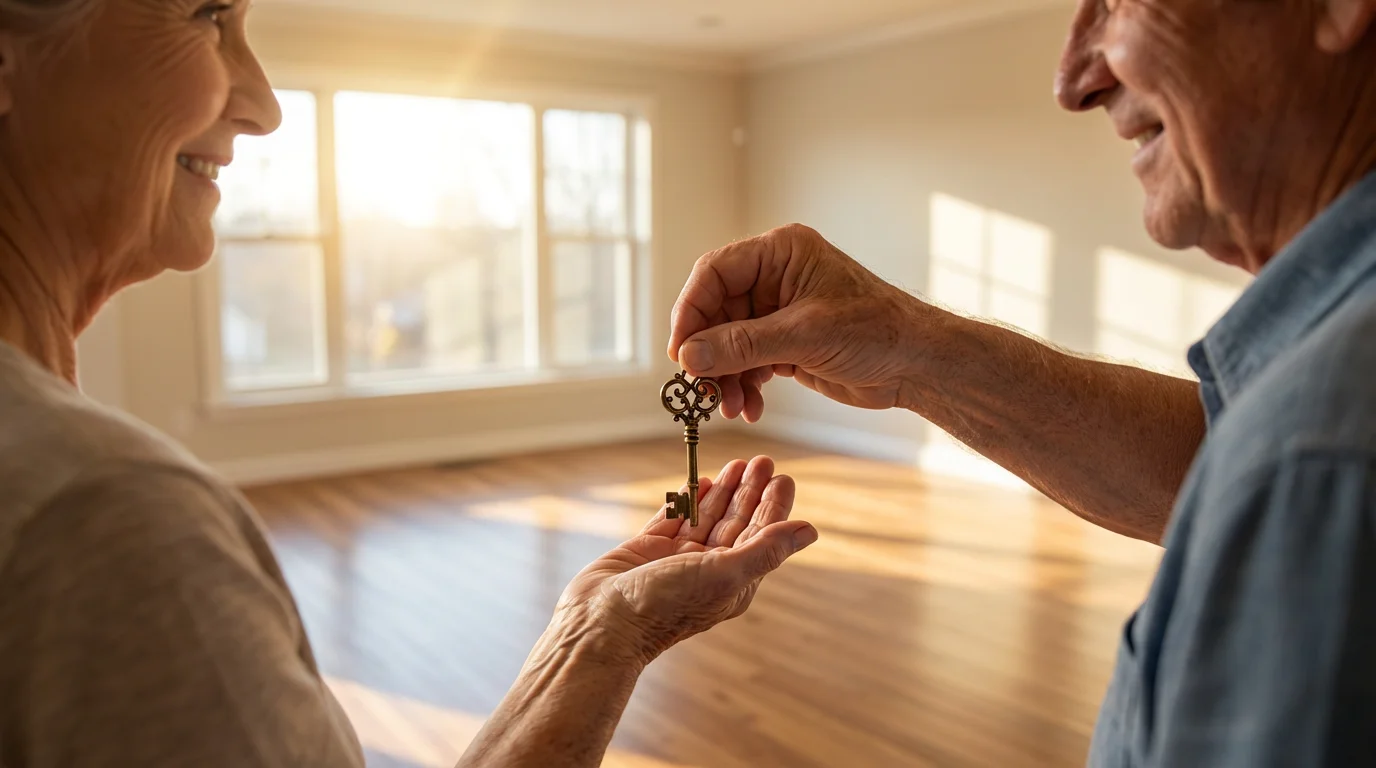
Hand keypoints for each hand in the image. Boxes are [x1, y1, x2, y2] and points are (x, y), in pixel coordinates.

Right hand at [556, 456, 816, 662]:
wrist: (602, 623)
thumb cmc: (665, 605)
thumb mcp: (725, 574)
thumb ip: (766, 549)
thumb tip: (810, 530)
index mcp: (733, 582)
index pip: (761, 537)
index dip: (773, 506)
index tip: (783, 477)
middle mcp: (707, 570)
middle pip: (737, 523)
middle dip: (750, 491)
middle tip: (762, 460)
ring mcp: (676, 559)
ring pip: (707, 517)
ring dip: (723, 490)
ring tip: (736, 463)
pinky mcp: (647, 549)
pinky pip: (673, 517)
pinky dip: (687, 499)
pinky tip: (701, 481)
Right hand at [668, 224, 930, 420]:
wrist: (916, 364)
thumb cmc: (876, 331)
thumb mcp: (804, 335)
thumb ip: (742, 345)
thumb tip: (689, 356)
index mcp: (781, 252)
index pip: (715, 272)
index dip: (691, 311)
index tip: (681, 352)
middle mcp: (775, 276)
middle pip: (716, 311)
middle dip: (709, 353)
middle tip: (703, 389)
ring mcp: (779, 311)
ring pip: (728, 341)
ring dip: (725, 376)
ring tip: (731, 406)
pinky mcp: (785, 342)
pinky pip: (746, 361)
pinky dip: (743, 385)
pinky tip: (750, 407)